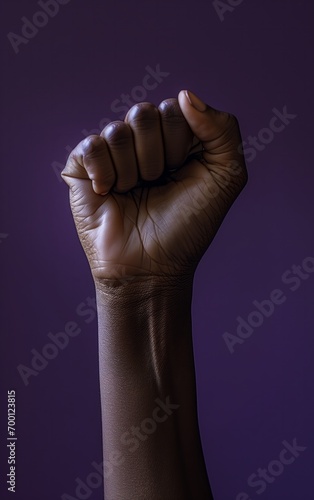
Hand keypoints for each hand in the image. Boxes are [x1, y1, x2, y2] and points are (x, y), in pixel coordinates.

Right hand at [61, 90, 246, 282]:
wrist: (153, 266)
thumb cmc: (189, 224)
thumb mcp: (227, 176)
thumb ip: (223, 129)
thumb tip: (183, 95)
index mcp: (175, 137)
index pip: (175, 109)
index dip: (181, 145)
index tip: (182, 174)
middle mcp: (143, 140)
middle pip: (145, 114)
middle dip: (157, 158)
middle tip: (157, 184)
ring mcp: (112, 152)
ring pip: (119, 131)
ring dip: (133, 172)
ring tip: (134, 193)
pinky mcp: (83, 167)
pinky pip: (92, 146)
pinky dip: (106, 174)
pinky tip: (109, 194)